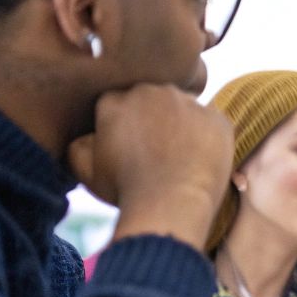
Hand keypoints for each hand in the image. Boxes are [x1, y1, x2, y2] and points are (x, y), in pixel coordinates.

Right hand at [69, 84, 232, 246]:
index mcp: (116, 99)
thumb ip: (79, 144)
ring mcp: (189, 102)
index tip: (129, 147)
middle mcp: (152, 91)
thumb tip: (88, 134)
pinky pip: (210, 123)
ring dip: (180, 125)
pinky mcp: (217, 118)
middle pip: (152, 100)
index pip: (119, 102)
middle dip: (152, 119)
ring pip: (183, 109)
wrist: (170, 205)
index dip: (123, 125)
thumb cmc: (125, 190)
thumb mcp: (87, 170)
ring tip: (176, 158)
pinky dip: (206, 138)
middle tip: (155, 152)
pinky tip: (197, 160)